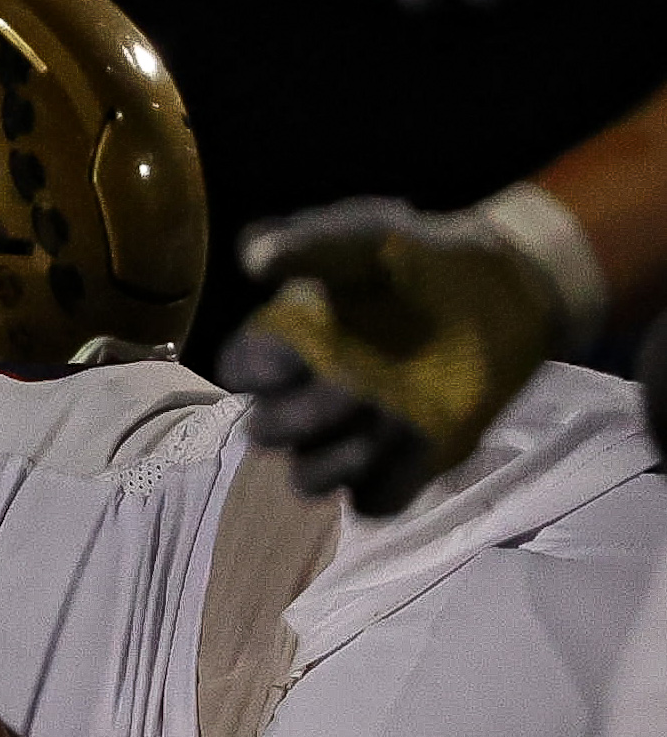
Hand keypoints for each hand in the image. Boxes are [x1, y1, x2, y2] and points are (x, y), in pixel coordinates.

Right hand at [219, 191, 596, 514]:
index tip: (300, 349)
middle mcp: (304, 399)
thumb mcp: (363, 235)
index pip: (239, 375)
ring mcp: (349, 438)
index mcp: (281, 348)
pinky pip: (373, 500)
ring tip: (390, 421)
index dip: (259, 369)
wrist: (498, 288)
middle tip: (359, 386)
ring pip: (309, 479)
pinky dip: (389, 482)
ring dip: (341, 457)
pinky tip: (420, 442)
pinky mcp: (398, 467)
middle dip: (307, 415)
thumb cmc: (416, 257)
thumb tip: (254, 257)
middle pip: (269, 433)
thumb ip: (311, 245)